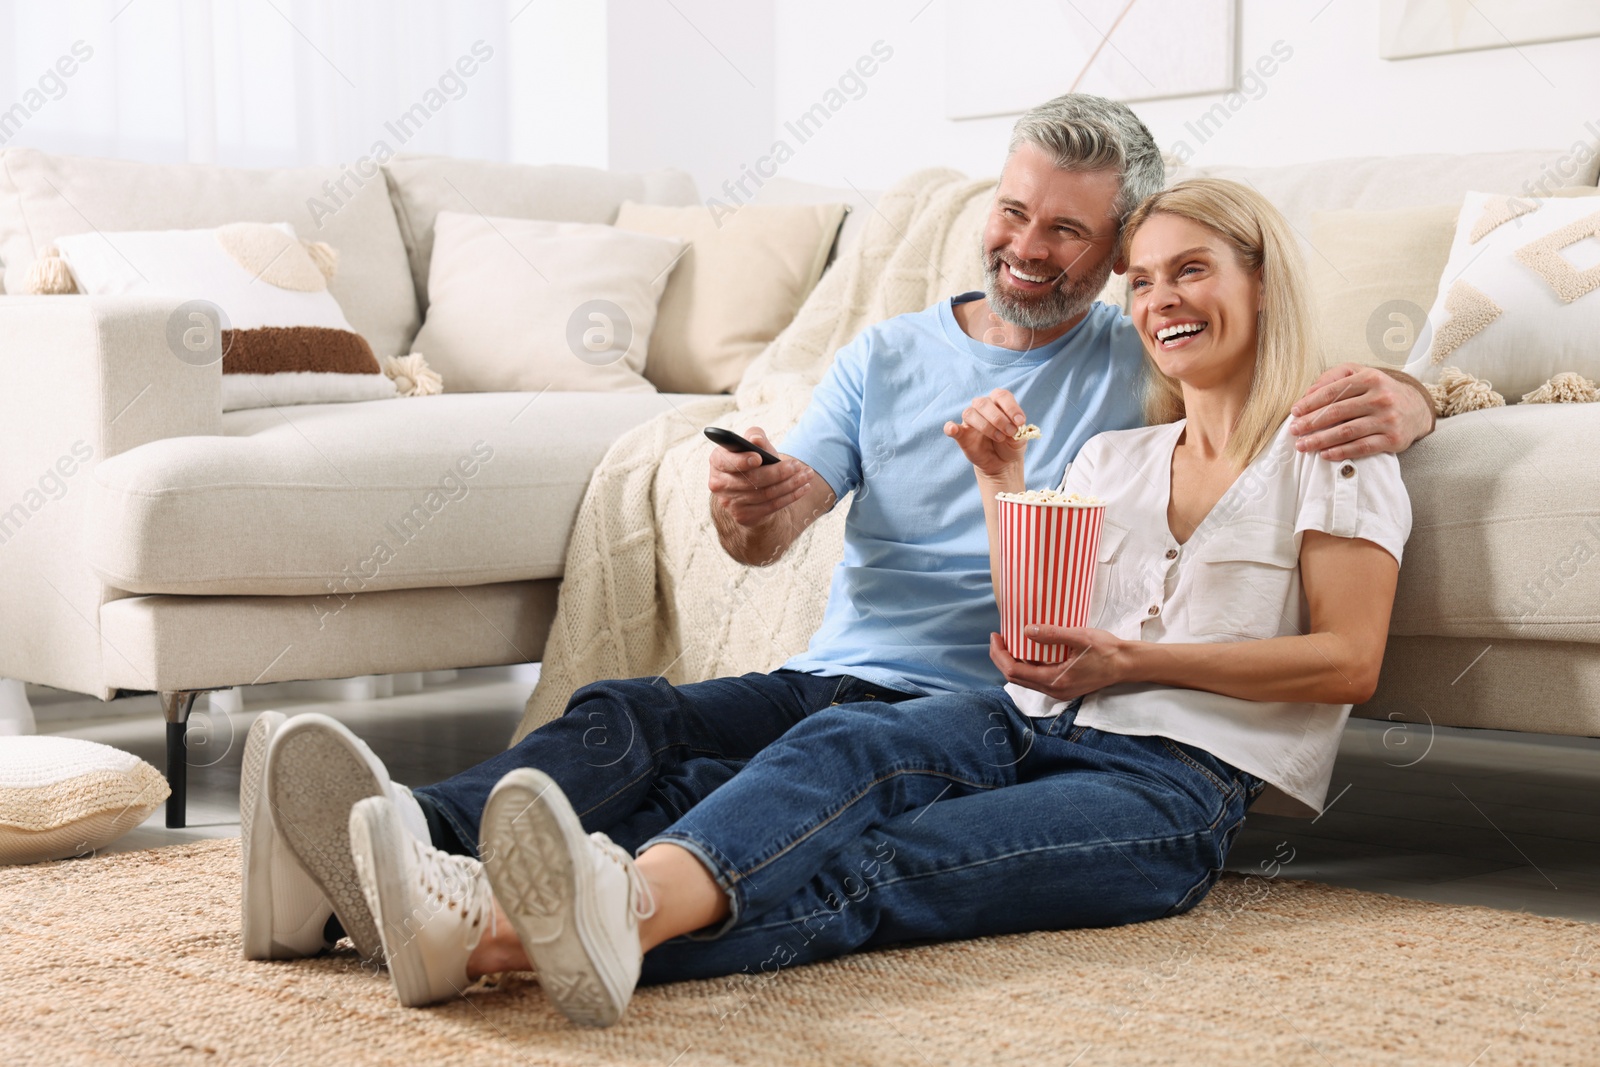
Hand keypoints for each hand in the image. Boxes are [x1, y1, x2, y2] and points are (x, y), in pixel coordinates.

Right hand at [707, 426, 813, 527]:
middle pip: (752, 480)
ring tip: (807, 475)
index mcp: (717, 461)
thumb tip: (756, 439)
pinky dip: (790, 497)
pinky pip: (771, 506)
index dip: (742, 461)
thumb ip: (755, 437)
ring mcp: (729, 503)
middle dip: (779, 472)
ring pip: (765, 494)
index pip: (727, 462)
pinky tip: (803, 488)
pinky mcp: (742, 516)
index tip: (760, 457)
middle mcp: (718, 484)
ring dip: (790, 484)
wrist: (753, 487)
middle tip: (798, 465)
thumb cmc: (754, 460)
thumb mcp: (754, 446)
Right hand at [943, 388, 1029, 477]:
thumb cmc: (1011, 445)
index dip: (1011, 407)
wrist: (1002, 464)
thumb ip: (1018, 432)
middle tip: (1010, 432)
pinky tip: (953, 429)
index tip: (1020, 422)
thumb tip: (1014, 429)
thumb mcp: (1020, 439)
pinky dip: (951, 427)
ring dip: (986, 426)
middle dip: (999, 418)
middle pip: (984, 403)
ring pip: (970, 413)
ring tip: (999, 438)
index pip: (1002, 396)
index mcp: (998, 403)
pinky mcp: (962, 434)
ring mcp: (970, 421)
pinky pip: (951, 427)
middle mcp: (983, 407)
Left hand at [989, 626, 1127, 700]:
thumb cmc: (1106, 650)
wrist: (1126, 664)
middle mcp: (1054, 690)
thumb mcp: (1079, 637)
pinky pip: (1037, 678)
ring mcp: (1059, 691)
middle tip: (999, 637)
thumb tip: (1027, 631)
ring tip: (1010, 641)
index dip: (1000, 654)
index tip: (996, 636)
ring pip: (1025, 679)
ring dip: (1014, 662)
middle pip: (1016, 678)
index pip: (1015, 672)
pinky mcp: (1063, 687)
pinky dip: (1027, 665)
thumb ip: (1052, 634)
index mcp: (1055, 680)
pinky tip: (1028, 650)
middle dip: (1002, 658)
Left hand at [1290, 364, 1434, 460]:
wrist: (1416, 409)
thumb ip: (1334, 377)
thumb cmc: (1379, 391)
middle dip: (1311, 423)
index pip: (1334, 391)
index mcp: (1370, 378)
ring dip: (1321, 440)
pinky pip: (1362, 447)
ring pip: (1347, 431)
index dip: (1311, 402)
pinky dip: (1341, 452)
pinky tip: (1324, 455)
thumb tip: (1308, 392)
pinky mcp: (1393, 439)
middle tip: (1294, 430)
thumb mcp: (1361, 374)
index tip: (1294, 412)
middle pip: (1338, 412)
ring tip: (1303, 445)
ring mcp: (1388, 419)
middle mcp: (1381, 398)